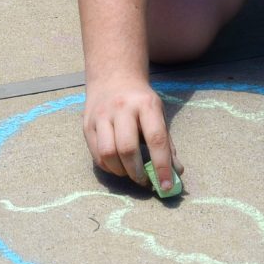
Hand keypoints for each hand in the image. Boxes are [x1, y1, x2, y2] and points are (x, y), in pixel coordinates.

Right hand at [82, 75, 178, 192]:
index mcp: (146, 105)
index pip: (156, 139)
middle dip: (137, 172)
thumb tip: (176, 173)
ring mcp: (101, 116)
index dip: (162, 166)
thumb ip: (167, 143)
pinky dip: (108, 167)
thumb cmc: (141, 101)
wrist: (113, 77)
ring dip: (121, 171)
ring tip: (130, 173)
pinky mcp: (87, 124)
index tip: (166, 186)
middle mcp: (122, 108)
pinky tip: (117, 166)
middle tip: (144, 181)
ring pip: (108, 153)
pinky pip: (96, 154)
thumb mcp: (158, 115)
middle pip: (127, 148)